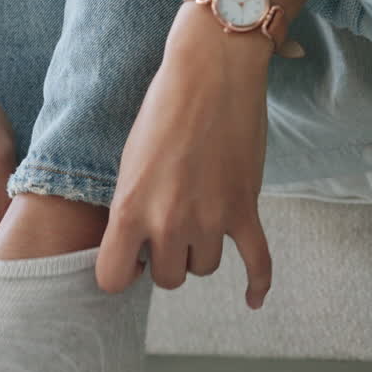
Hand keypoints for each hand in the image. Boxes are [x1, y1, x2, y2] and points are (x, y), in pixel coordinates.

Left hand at [97, 11, 272, 308]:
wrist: (211, 72)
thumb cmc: (162, 112)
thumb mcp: (129, 163)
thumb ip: (130, 210)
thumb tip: (138, 249)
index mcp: (130, 209)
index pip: (113, 279)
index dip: (121, 273)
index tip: (131, 259)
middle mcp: (169, 221)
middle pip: (169, 279)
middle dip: (167, 260)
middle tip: (169, 231)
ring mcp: (211, 219)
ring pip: (206, 268)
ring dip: (201, 252)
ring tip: (199, 220)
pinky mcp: (245, 208)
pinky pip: (257, 262)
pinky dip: (258, 284)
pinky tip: (253, 299)